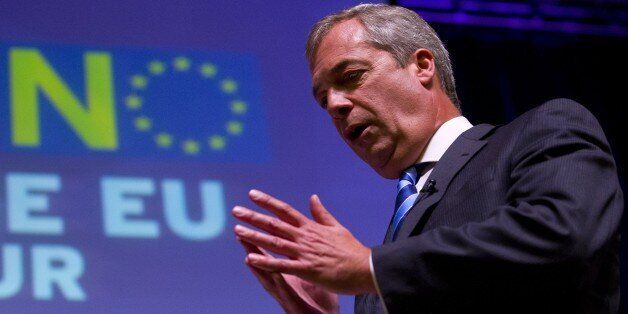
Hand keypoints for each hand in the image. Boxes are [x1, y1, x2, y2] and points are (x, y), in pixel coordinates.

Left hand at [233, 189, 374, 294]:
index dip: (267, 202)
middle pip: (274, 224)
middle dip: (253, 217)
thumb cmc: (352, 250)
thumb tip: (312, 197)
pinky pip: (282, 266)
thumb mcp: (336, 227)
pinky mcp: (307, 270)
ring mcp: (304, 253)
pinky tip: (250, 259)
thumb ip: (321, 213)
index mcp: (311, 227)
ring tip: (236, 230)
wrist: (366, 268)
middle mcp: (304, 237)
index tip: (252, 194)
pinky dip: (265, 262)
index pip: (285, 211)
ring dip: (254, 236)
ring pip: (274, 243)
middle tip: (235, 210)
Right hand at [238, 240, 338, 313]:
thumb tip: (306, 236)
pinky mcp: (293, 305)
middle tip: (240, 231)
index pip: (273, 249)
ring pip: (270, 277)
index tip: (254, 218)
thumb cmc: (320, 298)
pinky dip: (280, 283)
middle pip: (265, 260)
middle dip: (252, 247)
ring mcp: (286, 293)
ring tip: (247, 254)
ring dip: (259, 266)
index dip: (263, 235)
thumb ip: (307, 254)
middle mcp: (283, 281)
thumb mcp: (314, 272)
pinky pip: (286, 292)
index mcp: (288, 270)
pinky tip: (276, 273)